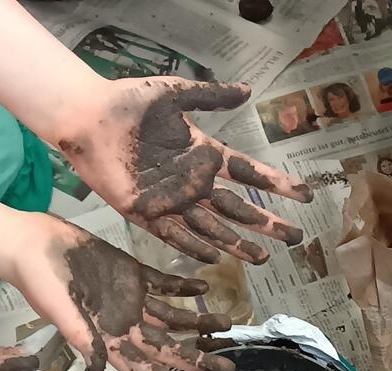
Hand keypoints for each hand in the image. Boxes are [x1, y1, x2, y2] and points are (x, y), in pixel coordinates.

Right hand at [12, 215, 235, 370]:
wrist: (29, 242)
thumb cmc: (39, 281)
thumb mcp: (60, 313)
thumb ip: (83, 339)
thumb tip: (99, 370)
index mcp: (109, 339)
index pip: (145, 367)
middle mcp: (125, 323)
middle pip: (167, 347)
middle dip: (197, 358)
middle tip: (227, 368)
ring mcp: (131, 298)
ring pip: (173, 317)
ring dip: (199, 322)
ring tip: (227, 325)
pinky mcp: (131, 273)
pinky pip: (164, 284)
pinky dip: (184, 286)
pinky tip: (205, 286)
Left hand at [53, 78, 310, 264]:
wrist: (87, 118)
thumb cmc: (127, 103)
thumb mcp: (175, 94)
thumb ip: (211, 96)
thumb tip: (248, 90)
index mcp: (203, 154)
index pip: (248, 173)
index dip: (277, 184)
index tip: (305, 195)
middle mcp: (192, 182)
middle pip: (238, 208)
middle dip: (267, 223)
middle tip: (295, 237)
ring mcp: (172, 200)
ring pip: (213, 227)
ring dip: (238, 243)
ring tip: (263, 258)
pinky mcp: (147, 213)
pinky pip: (176, 235)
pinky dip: (196, 247)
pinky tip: (217, 257)